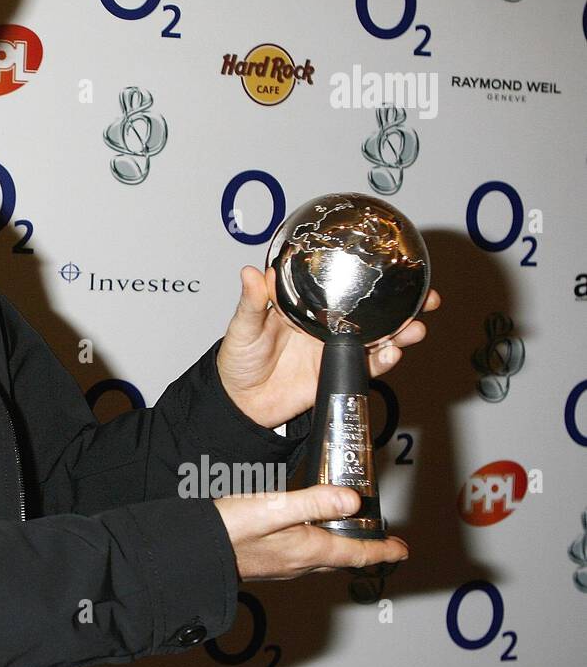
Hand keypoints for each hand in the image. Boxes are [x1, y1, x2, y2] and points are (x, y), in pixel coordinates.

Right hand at [214, 485, 409, 580]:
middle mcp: (298, 563)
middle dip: (364, 550)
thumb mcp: (274, 507)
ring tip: (347, 535)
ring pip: (321, 558)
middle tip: (381, 543)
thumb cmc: (229, 529)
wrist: (193, 551)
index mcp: (308, 549)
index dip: (383, 551)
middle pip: (341, 558)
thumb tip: (353, 499)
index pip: (356, 553)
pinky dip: (316, 547)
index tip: (402, 550)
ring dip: (340, 548)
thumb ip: (314, 502)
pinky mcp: (266, 562)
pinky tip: (304, 535)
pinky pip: (302, 557)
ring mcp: (282, 566)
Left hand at [216, 264, 440, 428]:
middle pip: (371, 310)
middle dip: (402, 304)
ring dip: (400, 333)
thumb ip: (251, 303)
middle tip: (426, 297)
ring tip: (415, 328)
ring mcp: (334, 349)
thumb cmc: (239, 359)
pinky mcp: (337, 373)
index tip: (392, 265)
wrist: (242, 401)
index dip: (367, 275)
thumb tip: (251, 273)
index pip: (341, 285)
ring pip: (377, 337)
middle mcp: (325, 325)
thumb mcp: (243, 327)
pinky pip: (366, 367)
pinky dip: (383, 362)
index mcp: (305, 306)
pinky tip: (393, 354)